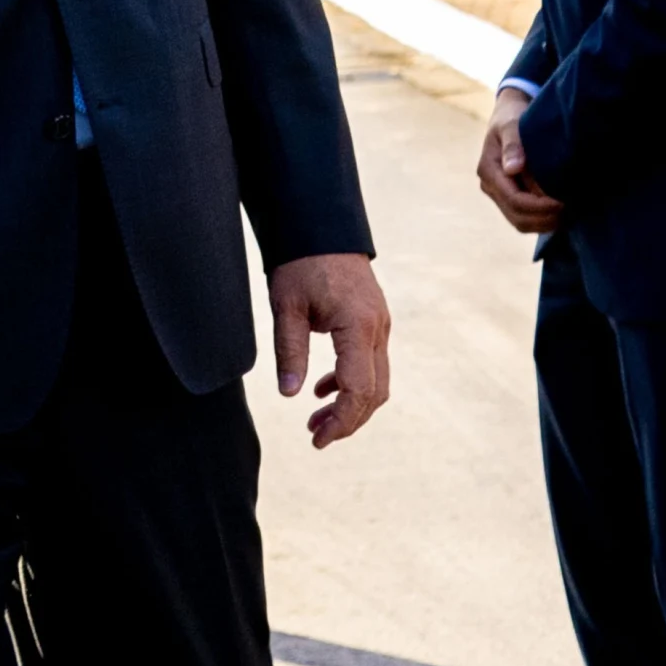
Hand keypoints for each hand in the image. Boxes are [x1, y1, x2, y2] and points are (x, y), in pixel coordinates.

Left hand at [266, 251, 392, 448]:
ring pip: (376, 380)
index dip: (341, 419)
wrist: (321, 227)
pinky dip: (349, 382)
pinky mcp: (374, 323)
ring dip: (349, 404)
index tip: (318, 438)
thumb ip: (290, 351)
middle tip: (315, 437)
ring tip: (315, 421)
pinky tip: (321, 389)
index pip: (359, 388)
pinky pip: (369, 363)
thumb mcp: (286, 306)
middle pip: (374, 392)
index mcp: (358, 326)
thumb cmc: (301, 262)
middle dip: (347, 420)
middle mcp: (377, 330)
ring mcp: (380, 326)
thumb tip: (290, 394)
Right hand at [478, 88, 560, 235]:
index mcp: (489, 170)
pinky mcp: (509, 197)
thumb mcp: (512, 125)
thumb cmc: (512, 117)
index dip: (540, 206)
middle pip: (517, 217)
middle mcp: (491, 186)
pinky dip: (543, 221)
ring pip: (520, 222)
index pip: (514, 200)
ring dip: (545, 223)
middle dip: (545, 218)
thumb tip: (513, 169)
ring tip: (569, 215)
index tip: (564, 203)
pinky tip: (562, 214)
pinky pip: (524, 218)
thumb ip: (514, 144)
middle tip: (572, 211)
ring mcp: (499, 194)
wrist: (508, 115)